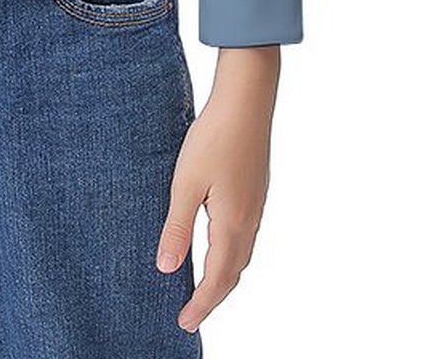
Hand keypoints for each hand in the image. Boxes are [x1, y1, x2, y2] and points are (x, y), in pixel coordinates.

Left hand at [155, 47, 278, 333]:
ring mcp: (256, 204)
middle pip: (234, 272)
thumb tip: (167, 268)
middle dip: (214, 296)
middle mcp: (250, 220)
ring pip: (242, 254)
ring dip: (224, 275)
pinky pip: (245, 235)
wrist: (247, 100)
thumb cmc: (214, 137)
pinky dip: (231, 253)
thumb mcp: (186, 183)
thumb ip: (178, 228)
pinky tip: (218, 243)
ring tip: (203, 286)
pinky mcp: (256, 189)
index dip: (202, 305)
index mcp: (232, 224)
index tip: (185, 324)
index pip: (218, 279)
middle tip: (192, 313)